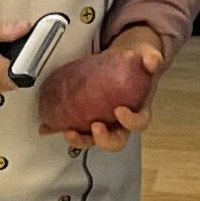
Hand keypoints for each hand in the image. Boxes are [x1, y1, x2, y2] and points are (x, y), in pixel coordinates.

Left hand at [65, 28, 167, 153]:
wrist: (126, 63)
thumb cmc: (136, 67)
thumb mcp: (146, 60)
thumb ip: (150, 59)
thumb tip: (152, 60)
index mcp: (138, 111)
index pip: (139, 124)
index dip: (130, 121)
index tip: (119, 110)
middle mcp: (120, 122)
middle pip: (116, 141)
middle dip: (104, 139)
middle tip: (94, 127)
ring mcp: (103, 122)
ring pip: (93, 140)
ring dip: (80, 140)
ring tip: (68, 132)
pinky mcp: (85, 118)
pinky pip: (75, 128)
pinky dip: (59, 128)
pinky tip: (48, 126)